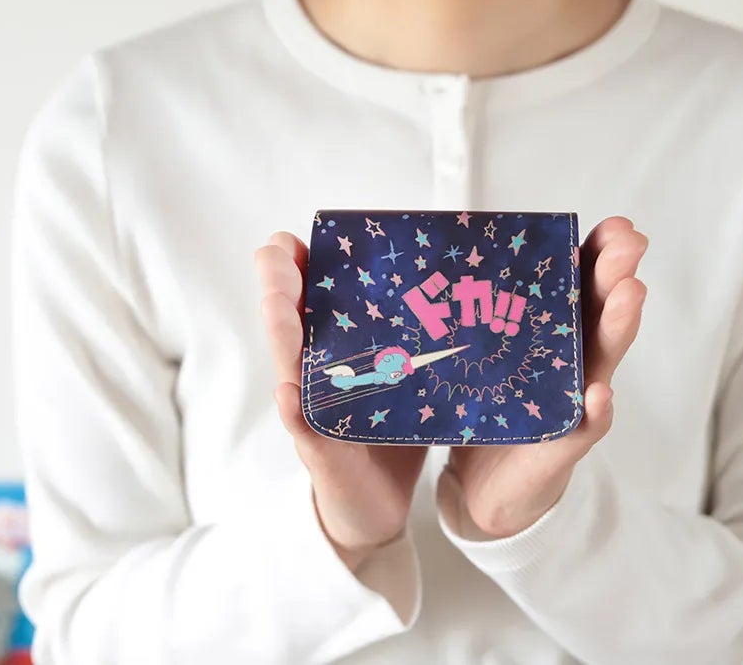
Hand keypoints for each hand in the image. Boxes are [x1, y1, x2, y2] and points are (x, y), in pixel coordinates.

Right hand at [255, 232, 427, 570]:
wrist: (376, 506)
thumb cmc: (388, 434)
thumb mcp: (406, 377)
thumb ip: (420, 338)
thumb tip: (466, 287)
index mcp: (337, 353)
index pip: (314, 301)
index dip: (302, 267)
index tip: (298, 235)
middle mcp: (316, 378)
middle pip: (292, 323)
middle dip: (281, 286)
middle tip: (276, 253)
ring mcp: (313, 415)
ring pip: (291, 369)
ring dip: (282, 334)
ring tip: (276, 304)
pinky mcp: (323, 456)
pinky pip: (306, 431)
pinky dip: (296, 412)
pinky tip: (290, 393)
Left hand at [441, 216, 647, 537]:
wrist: (483, 488)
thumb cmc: (487, 411)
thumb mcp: (477, 355)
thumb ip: (470, 315)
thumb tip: (436, 253)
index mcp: (554, 334)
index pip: (581, 287)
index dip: (599, 255)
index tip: (615, 224)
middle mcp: (572, 362)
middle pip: (600, 312)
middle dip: (615, 276)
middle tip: (628, 246)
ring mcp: (572, 403)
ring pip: (601, 359)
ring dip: (618, 326)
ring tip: (630, 295)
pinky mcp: (560, 444)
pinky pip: (583, 427)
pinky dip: (594, 411)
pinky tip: (599, 394)